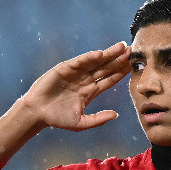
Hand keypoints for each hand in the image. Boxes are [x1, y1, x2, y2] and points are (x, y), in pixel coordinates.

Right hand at [14, 42, 129, 132]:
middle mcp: (85, 80)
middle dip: (119, 60)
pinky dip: (90, 57)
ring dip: (109, 54)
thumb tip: (116, 115)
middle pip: (106, 68)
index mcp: (91, 92)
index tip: (133, 66)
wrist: (37, 112)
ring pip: (96, 62)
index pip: (110, 79)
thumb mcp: (80, 123)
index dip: (121, 73)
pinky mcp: (65, 68)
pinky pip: (80, 61)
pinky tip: (101, 54)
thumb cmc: (57, 119)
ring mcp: (76, 73)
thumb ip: (98, 119)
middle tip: (132, 51)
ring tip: (122, 46)